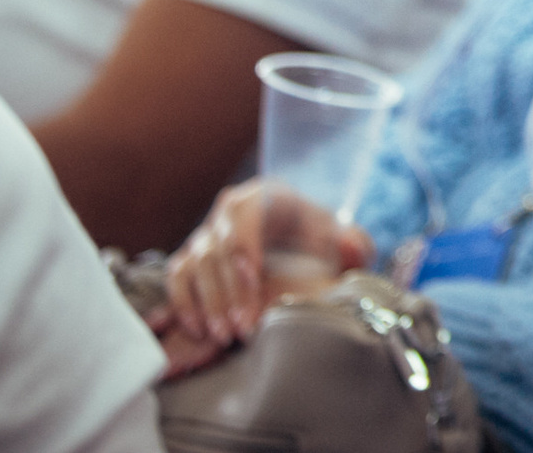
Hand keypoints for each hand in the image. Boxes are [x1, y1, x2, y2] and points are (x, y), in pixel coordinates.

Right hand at [155, 180, 374, 352]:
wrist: (300, 247)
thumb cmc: (320, 243)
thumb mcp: (343, 241)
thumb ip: (354, 245)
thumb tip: (350, 247)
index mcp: (266, 196)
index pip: (244, 221)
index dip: (245, 254)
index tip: (254, 287)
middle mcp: (229, 210)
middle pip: (216, 249)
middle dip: (227, 292)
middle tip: (241, 328)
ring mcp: (207, 233)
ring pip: (194, 265)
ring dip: (206, 303)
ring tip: (225, 336)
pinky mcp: (191, 257)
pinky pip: (177, 277)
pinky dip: (184, 303)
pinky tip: (201, 330)